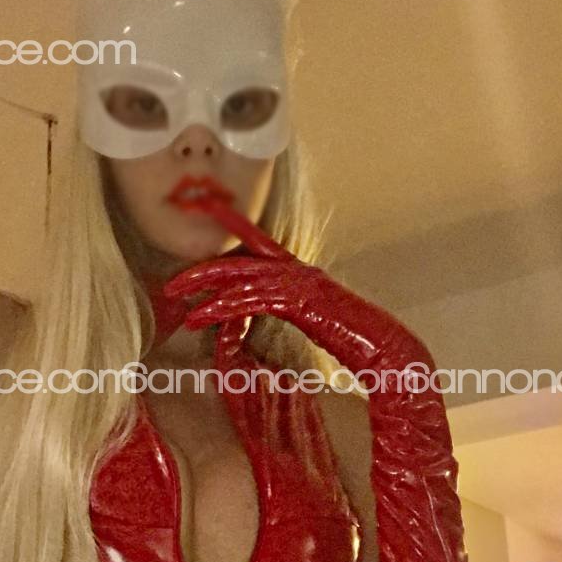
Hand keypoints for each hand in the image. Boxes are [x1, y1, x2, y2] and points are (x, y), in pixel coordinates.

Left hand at [163, 207, 431, 376]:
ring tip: (177, 301)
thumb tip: (263, 322)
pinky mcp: (301, 302)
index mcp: (301, 272)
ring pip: (242, 278)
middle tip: (172, 282)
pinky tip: (200, 317)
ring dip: (205, 291)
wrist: (388, 353)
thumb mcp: (316, 324)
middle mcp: (300, 270)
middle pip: (241, 259)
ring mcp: (301, 283)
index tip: (203, 208)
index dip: (231, 223)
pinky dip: (223, 308)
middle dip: (202, 269)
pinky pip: (252, 301)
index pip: (259, 242)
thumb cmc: (356, 344)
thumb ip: (290, 314)